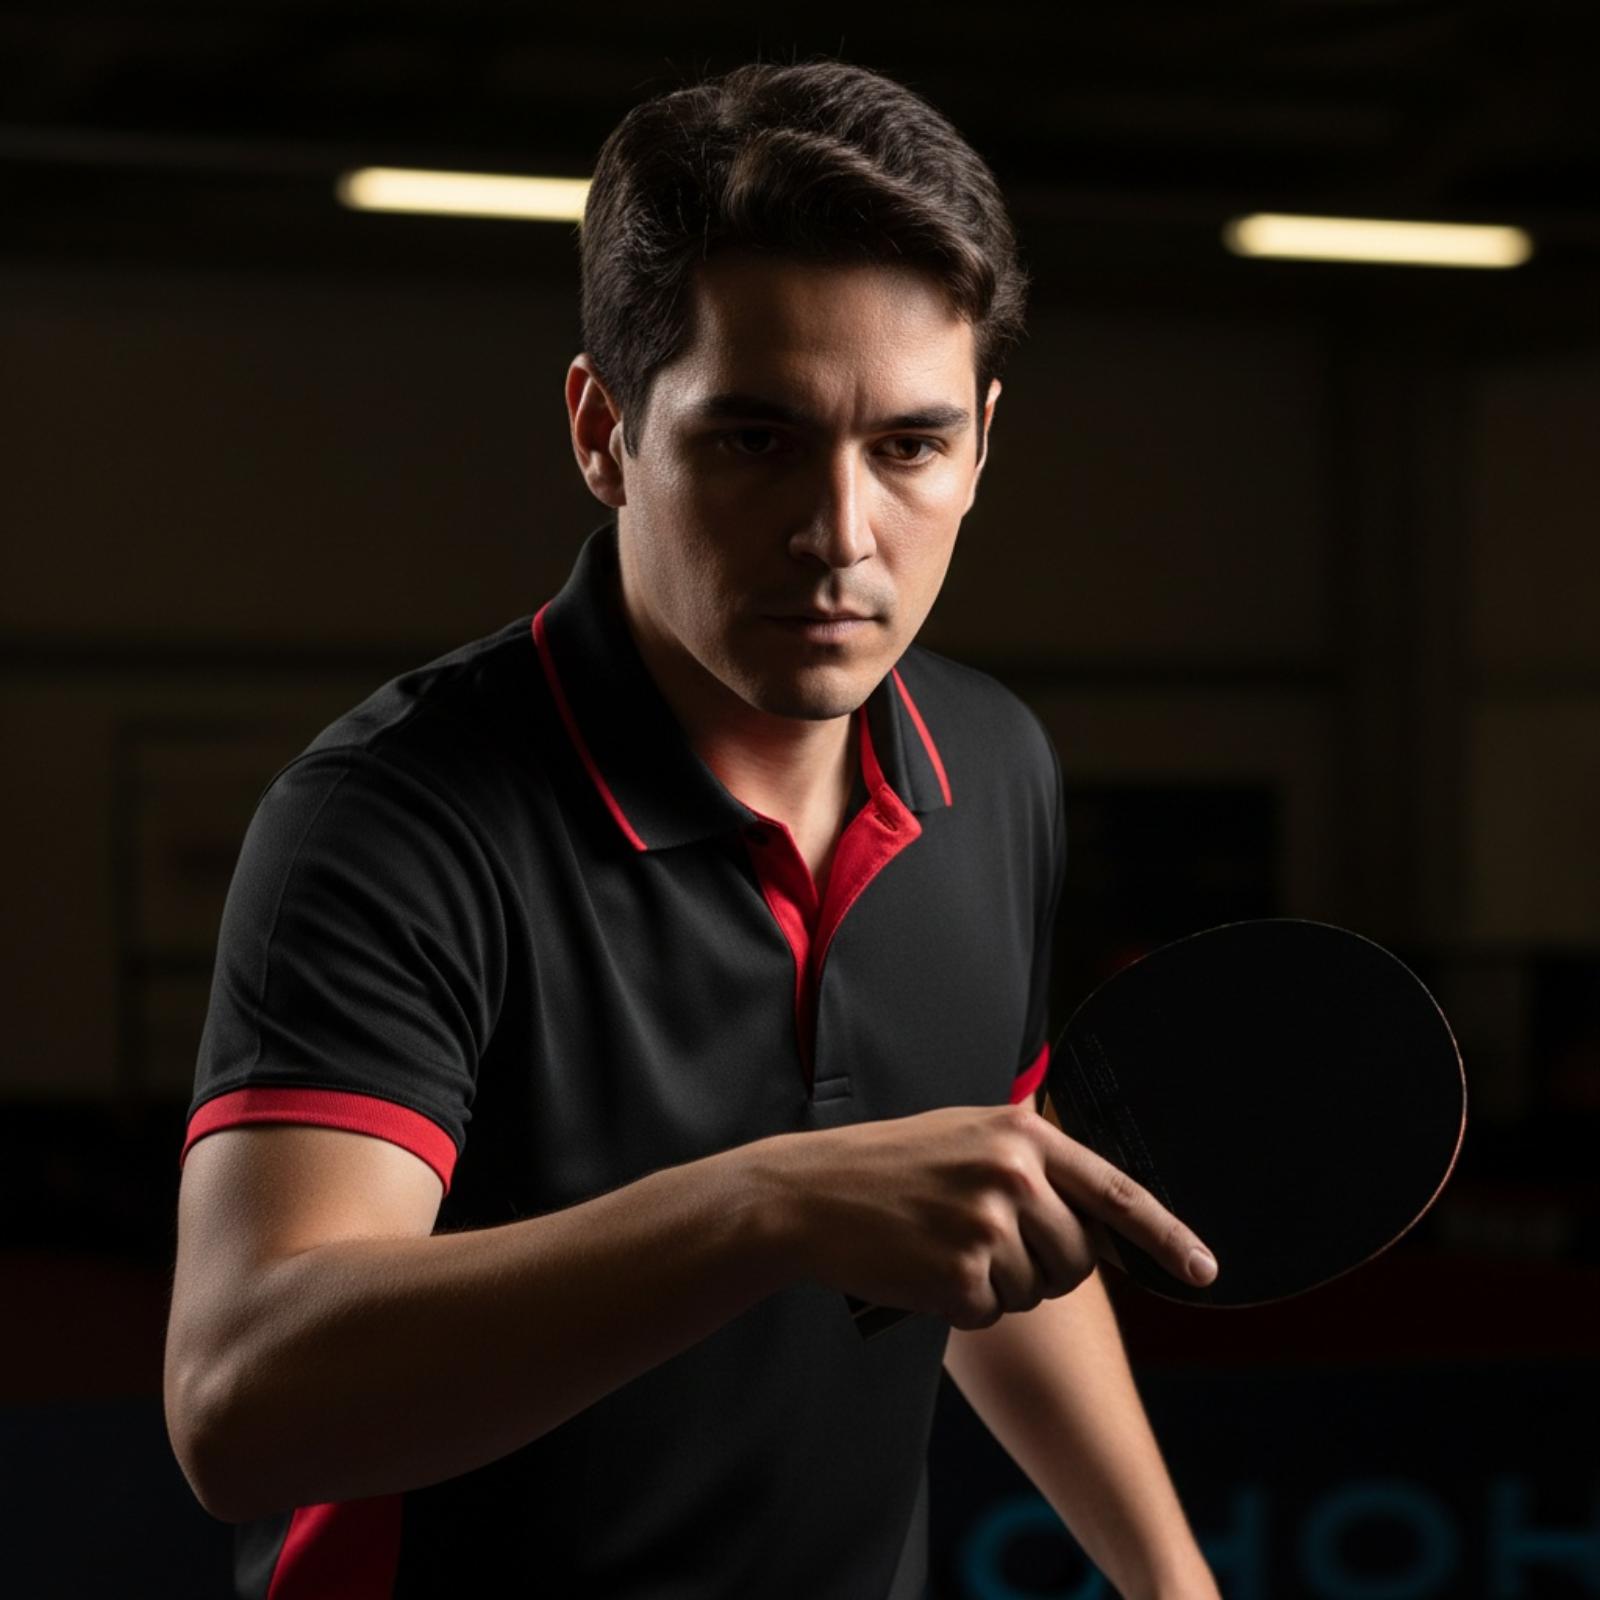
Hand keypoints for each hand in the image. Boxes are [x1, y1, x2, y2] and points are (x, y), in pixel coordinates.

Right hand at [745, 1102, 1217, 1329]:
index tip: (1205, 1271)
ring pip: (1037, 1290)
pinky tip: (924, 1270)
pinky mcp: (962, 1277)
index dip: (1168, 1237)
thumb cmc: (889, 1166)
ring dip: (999, 1285)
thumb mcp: (965, 1136)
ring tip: (943, 1247)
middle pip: (1080, 1257)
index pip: (1118, 1193)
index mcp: (1021, 1133)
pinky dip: (963, 1305)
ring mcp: (989, 1226)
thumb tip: (1097, 1223)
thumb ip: (1031, 1164)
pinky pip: (993, 1313)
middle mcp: (1015, 1175)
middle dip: (1045, 1266)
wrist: (809, 1194)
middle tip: (984, 1244)